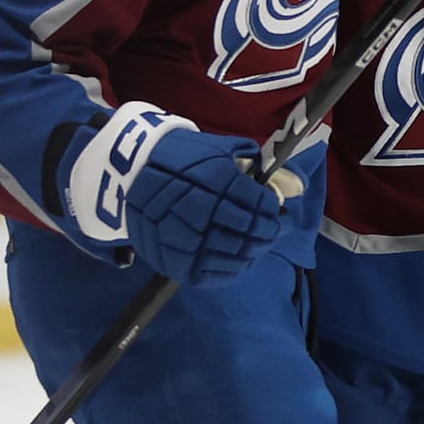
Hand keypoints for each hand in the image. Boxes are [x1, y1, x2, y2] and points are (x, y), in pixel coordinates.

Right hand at [67, 104, 296, 286]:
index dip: (273, 211)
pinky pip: (214, 274)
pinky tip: (237, 260)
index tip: (275, 211)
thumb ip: (254, 164)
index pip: (261, 205)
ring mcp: (188, 239)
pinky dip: (232, 269)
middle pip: (252, 233)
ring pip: (236, 256)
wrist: (129, 175)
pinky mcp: (175, 261)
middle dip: (267, 233)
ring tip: (254, 245)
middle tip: (270, 231)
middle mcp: (204, 212)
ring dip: (253, 252)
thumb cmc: (180, 158)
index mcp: (217, 181)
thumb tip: (294, 183)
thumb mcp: (218, 149)